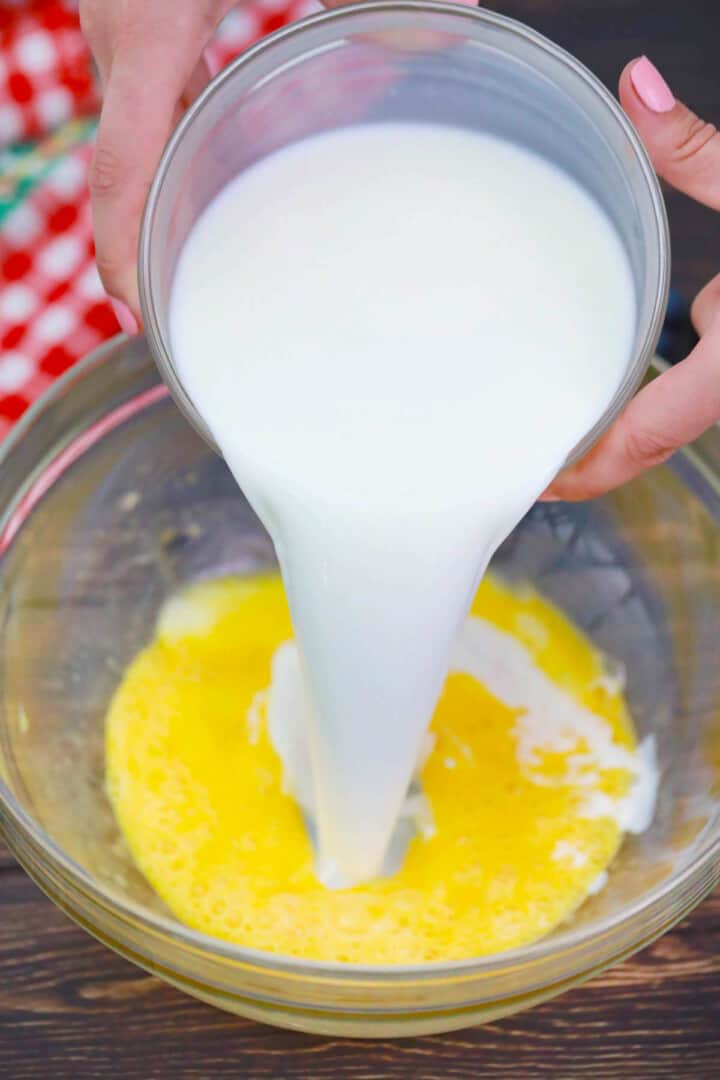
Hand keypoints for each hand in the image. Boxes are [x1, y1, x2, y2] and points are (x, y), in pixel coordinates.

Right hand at [80, 0, 475, 330]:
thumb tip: (450, 33)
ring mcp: (120, 14)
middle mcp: (118, 25)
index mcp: (151, 19)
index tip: (148, 323)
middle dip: (146, 245)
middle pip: (118, 166)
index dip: (124, 256)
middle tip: (196, 314)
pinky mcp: (140, 3)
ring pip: (129, 132)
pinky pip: (144, 93)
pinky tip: (220, 164)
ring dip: (161, 198)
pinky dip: (172, 140)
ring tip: (210, 260)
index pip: (118, 169)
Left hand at [544, 56, 719, 500]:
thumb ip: (699, 153)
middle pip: (654, 435)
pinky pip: (706, 387)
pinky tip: (643, 357)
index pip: (645, 438)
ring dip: (630, 410)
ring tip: (560, 404)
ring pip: (682, 410)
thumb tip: (639, 86)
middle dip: (593, 445)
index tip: (539, 482)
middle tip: (529, 445)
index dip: (585, 470)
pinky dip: (672, 383)